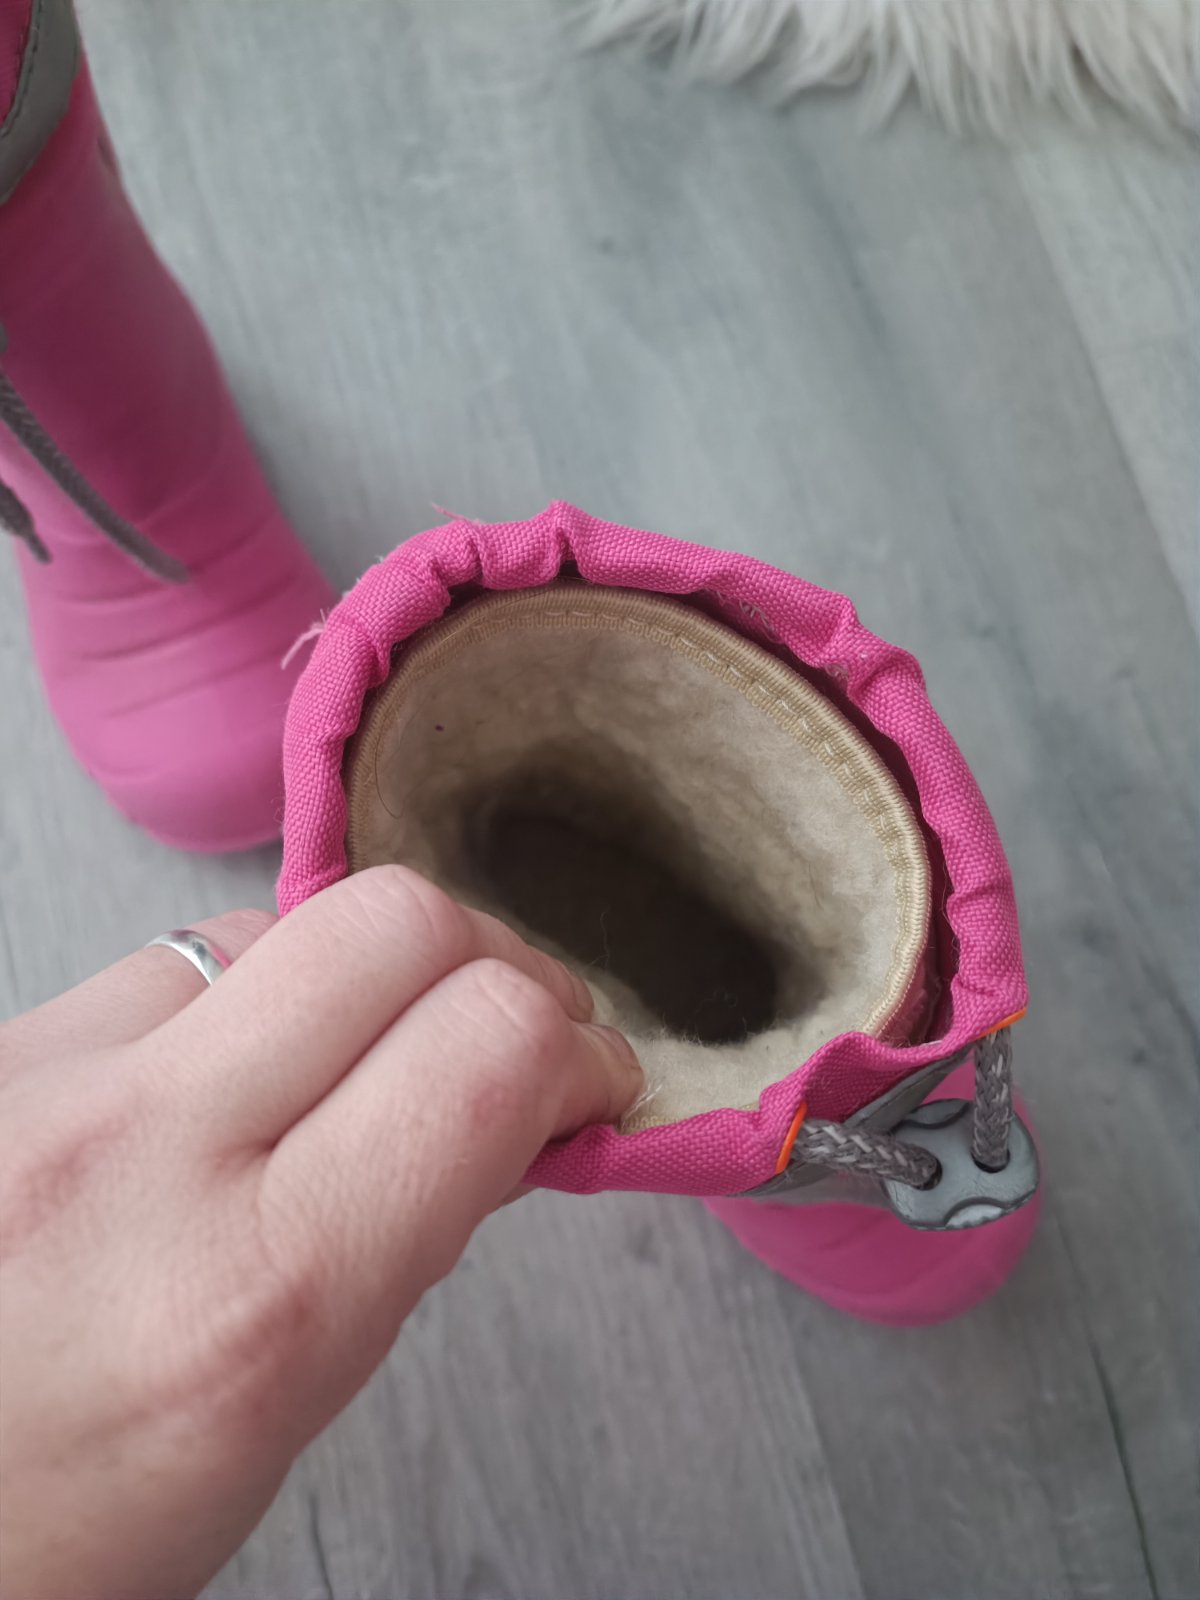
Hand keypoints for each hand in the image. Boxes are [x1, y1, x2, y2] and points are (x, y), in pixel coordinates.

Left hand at [0, 866, 640, 1599]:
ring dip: (359, 978)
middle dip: (496, 960)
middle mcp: (136, 1155)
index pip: (487, 1052)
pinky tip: (227, 1079)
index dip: (577, 1049)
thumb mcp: (269, 1423)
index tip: (588, 1085)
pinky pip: (162, 962)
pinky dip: (238, 1001)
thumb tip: (498, 1114)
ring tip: (359, 1064)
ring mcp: (35, 1080)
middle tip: (513, 1032)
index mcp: (252, 1298)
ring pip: (273, 925)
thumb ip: (392, 1243)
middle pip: (394, 922)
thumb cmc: (54, 1527)